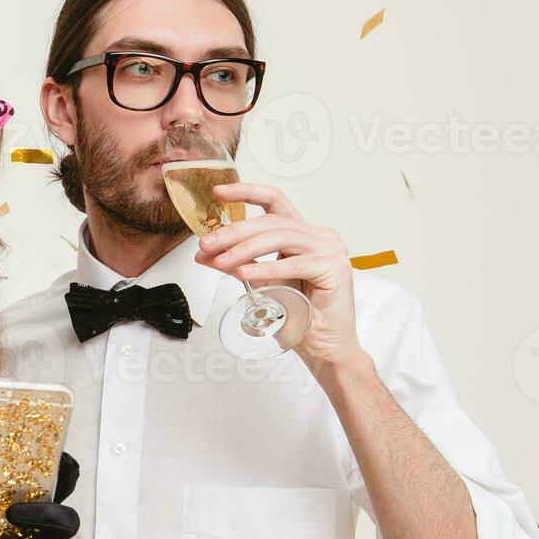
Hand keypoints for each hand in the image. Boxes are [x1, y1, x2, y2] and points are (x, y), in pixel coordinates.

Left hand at [195, 182, 363, 369]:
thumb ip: (235, 264)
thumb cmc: (298, 314)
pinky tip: (246, 274)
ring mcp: (330, 249)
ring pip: (281, 238)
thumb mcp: (259, 283)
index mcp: (302, 233)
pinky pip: (294, 264)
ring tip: (221, 261)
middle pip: (271, 222)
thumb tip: (203, 253)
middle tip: (207, 243)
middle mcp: (318, 235)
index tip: (217, 192)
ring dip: (245, 249)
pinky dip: (267, 268)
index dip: (246, 192)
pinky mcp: (334, 268)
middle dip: (235, 231)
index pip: (274, 201)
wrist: (324, 346)